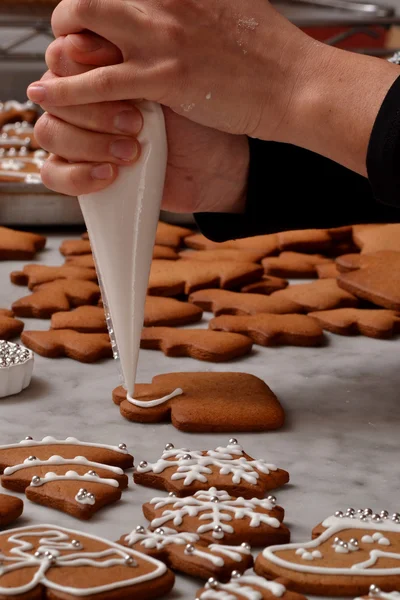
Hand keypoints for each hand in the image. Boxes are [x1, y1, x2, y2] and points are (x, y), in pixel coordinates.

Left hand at [28, 0, 312, 141]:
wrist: (295, 85)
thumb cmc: (268, 54)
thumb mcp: (231, 5)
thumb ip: (196, 3)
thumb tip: (183, 6)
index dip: (100, 4)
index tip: (95, 21)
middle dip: (71, 15)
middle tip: (74, 40)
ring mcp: (162, 33)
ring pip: (80, 20)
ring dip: (62, 45)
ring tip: (60, 67)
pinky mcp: (163, 77)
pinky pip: (95, 81)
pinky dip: (66, 90)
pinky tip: (51, 95)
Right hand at [36, 33, 248, 212]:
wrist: (219, 164)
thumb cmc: (202, 117)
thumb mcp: (170, 79)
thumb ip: (127, 59)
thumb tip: (82, 43)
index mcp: (103, 66)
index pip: (63, 55)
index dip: (84, 68)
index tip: (119, 79)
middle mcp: (86, 99)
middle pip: (51, 93)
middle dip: (93, 110)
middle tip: (135, 122)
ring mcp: (83, 136)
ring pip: (48, 130)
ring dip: (88, 142)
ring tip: (131, 152)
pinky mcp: (84, 171)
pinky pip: (52, 172)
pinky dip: (76, 176)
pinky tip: (110, 175)